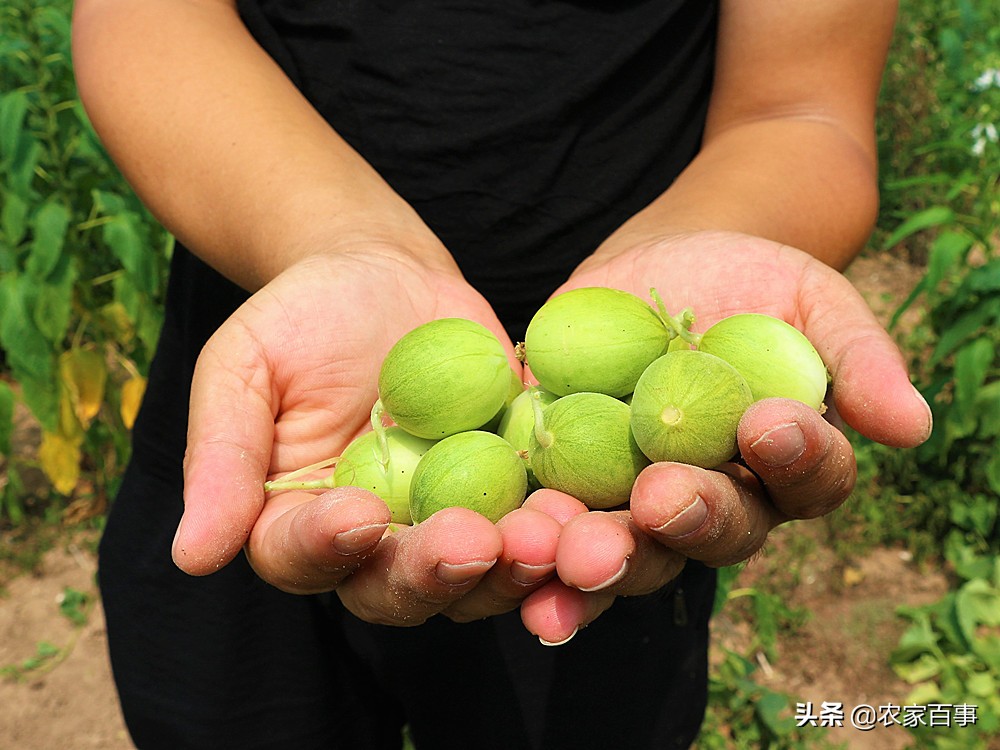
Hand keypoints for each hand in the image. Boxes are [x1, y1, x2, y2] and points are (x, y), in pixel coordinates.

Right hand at [175, 246, 562, 624]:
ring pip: (477, 573)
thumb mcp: (243, 367)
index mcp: (298, 524)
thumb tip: (190, 556)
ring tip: (544, 536)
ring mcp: (449, 520)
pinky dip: (560, 526)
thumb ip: (220, 457)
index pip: (303, 557)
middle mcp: (376, 543)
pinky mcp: (510, 490)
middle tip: (470, 542)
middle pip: (398, 586)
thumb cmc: (299, 316)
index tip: (354, 513)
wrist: (383, 273)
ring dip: (511, 566)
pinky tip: (585, 512)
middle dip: (434, 572)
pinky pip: (535, 521)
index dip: (325, 546)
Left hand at [517, 230, 932, 643]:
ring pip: (628, 551)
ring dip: (600, 559)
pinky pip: (551, 528)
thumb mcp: (808, 295)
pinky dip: (532, 548)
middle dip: (687, 520)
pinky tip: (510, 550)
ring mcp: (636, 503)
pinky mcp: (567, 488)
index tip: (768, 423)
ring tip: (570, 553)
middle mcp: (716, 500)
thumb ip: (857, 354)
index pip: (805, 478)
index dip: (794, 458)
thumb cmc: (747, 279)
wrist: (656, 268)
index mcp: (784, 465)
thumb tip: (912, 425)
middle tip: (660, 501)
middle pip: (712, 532)